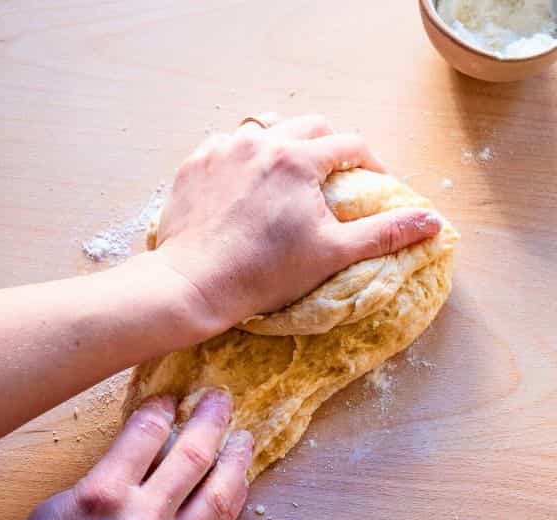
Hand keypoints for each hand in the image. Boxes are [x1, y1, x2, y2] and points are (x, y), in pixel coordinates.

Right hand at [0, 390, 251, 519]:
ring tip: (242, 440)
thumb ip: (104, 476)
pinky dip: (230, 504)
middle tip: (221, 401)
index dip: (164, 408)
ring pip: (217, 496)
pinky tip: (236, 486)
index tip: (171, 398)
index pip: (148, 433)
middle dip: (212, 421)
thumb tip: (139, 454)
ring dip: (235, 462)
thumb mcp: (60, 503)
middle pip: (193, 457)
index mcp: (104, 494)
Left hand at [117, 113, 443, 336]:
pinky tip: (242, 185)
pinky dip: (240, 160)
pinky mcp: (193, 166)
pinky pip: (224, 148)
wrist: (192, 286)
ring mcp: (222, 151)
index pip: (349, 145)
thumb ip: (383, 234)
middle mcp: (260, 142)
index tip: (372, 183)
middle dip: (326, 145)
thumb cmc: (261, 275)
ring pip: (263, 130)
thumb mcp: (329, 255)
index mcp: (298, 158)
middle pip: (308, 127)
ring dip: (281, 144)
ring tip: (285, 173)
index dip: (368, 163)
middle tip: (330, 174)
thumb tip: (432, 222)